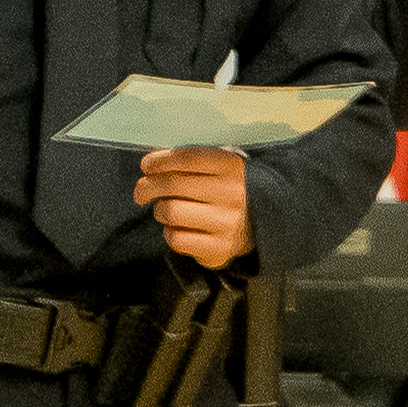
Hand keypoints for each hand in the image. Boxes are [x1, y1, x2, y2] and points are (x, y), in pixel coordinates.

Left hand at [134, 145, 253, 266]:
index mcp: (232, 166)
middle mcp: (232, 193)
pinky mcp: (220, 248)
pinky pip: (177, 239)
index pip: (186, 158)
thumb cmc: (232, 189)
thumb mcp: (222, 167)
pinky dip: (170, 233)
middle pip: (173, 185)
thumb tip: (151, 164)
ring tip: (165, 210)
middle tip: (141, 192)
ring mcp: (227, 222)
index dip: (159, 161)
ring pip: (171, 212)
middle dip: (147, 186)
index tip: (147, 166)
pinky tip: (177, 229)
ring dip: (160, 210)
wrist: (266, 222)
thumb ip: (191, 162)